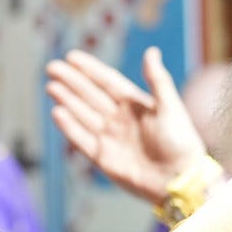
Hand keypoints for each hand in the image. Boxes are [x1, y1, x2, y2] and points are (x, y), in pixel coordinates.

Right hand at [46, 47, 205, 204]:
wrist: (179, 180)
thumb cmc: (180, 142)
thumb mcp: (170, 107)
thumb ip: (158, 80)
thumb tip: (151, 51)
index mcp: (135, 104)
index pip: (107, 81)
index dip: (90, 69)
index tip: (72, 56)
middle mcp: (119, 119)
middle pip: (90, 95)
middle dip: (71, 82)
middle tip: (52, 68)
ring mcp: (110, 138)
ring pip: (83, 114)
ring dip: (67, 100)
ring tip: (51, 87)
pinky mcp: (103, 158)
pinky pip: (82, 139)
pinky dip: (70, 127)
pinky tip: (58, 113)